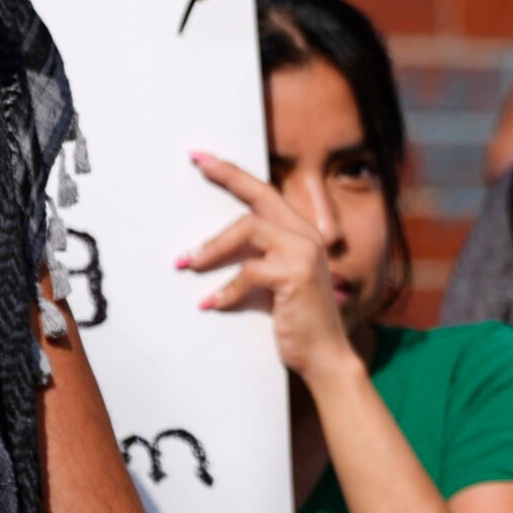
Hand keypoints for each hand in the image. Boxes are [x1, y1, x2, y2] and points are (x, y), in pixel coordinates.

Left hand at [182, 153, 356, 386]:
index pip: (265, 192)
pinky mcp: (296, 276)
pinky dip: (225, 290)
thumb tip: (207, 250)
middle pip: (260, 196)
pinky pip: (249, 272)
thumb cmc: (297, 320)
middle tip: (196, 164)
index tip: (203, 157)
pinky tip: (211, 304)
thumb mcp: (275, 283)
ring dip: (212, 247)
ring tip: (187, 263)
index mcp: (301, 233)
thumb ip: (256, 259)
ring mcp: (304, 254)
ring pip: (249, 229)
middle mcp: (306, 236)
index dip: (234, 173)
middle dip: (227, 177)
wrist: (325, 356)